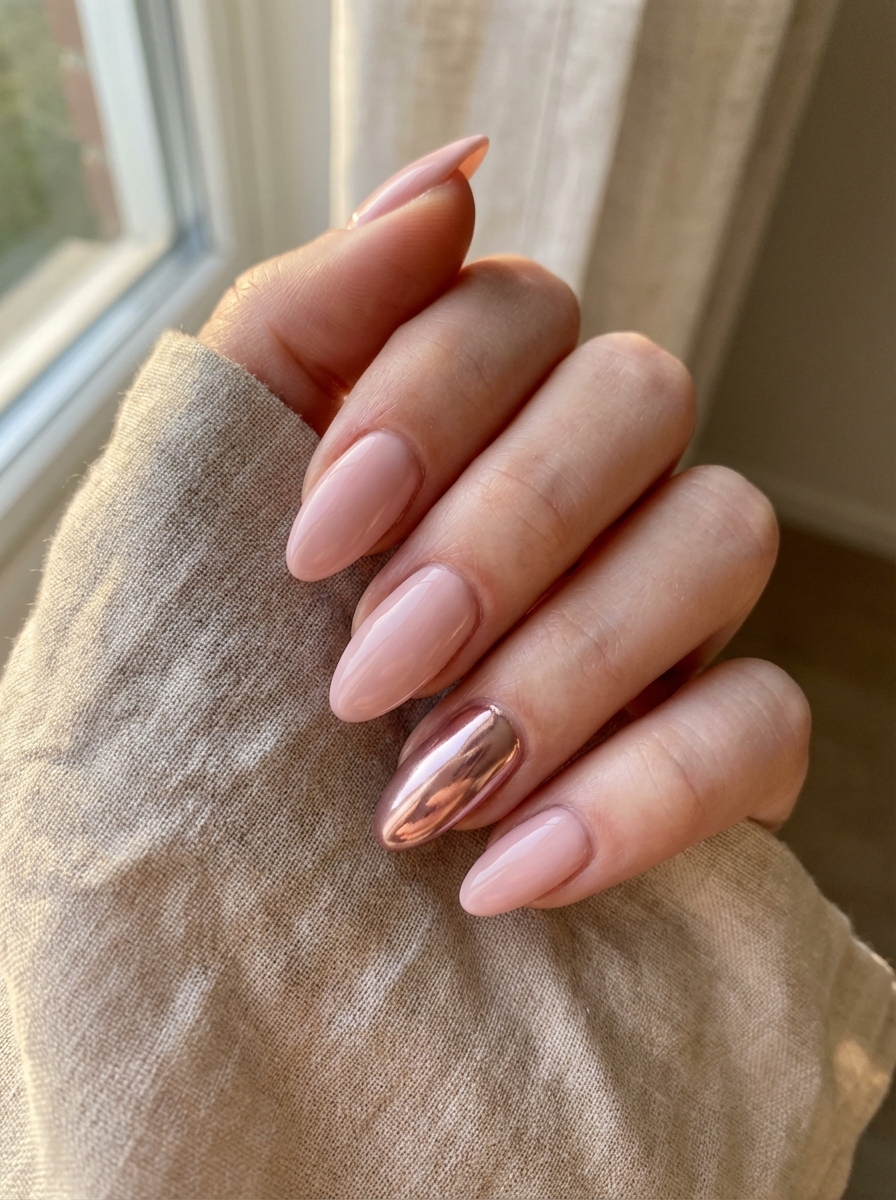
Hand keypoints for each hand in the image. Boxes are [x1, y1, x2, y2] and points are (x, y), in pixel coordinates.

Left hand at [198, 137, 809, 916]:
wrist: (211, 880)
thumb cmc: (192, 679)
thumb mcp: (197, 493)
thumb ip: (299, 322)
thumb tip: (449, 185)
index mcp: (465, 410)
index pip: (514, 307)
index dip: (429, 403)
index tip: (315, 544)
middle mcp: (585, 480)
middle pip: (642, 394)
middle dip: (503, 534)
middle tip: (375, 676)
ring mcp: (665, 602)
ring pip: (725, 533)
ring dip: (573, 663)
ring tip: (430, 791)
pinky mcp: (719, 736)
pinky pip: (767, 721)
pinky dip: (648, 795)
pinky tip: (516, 871)